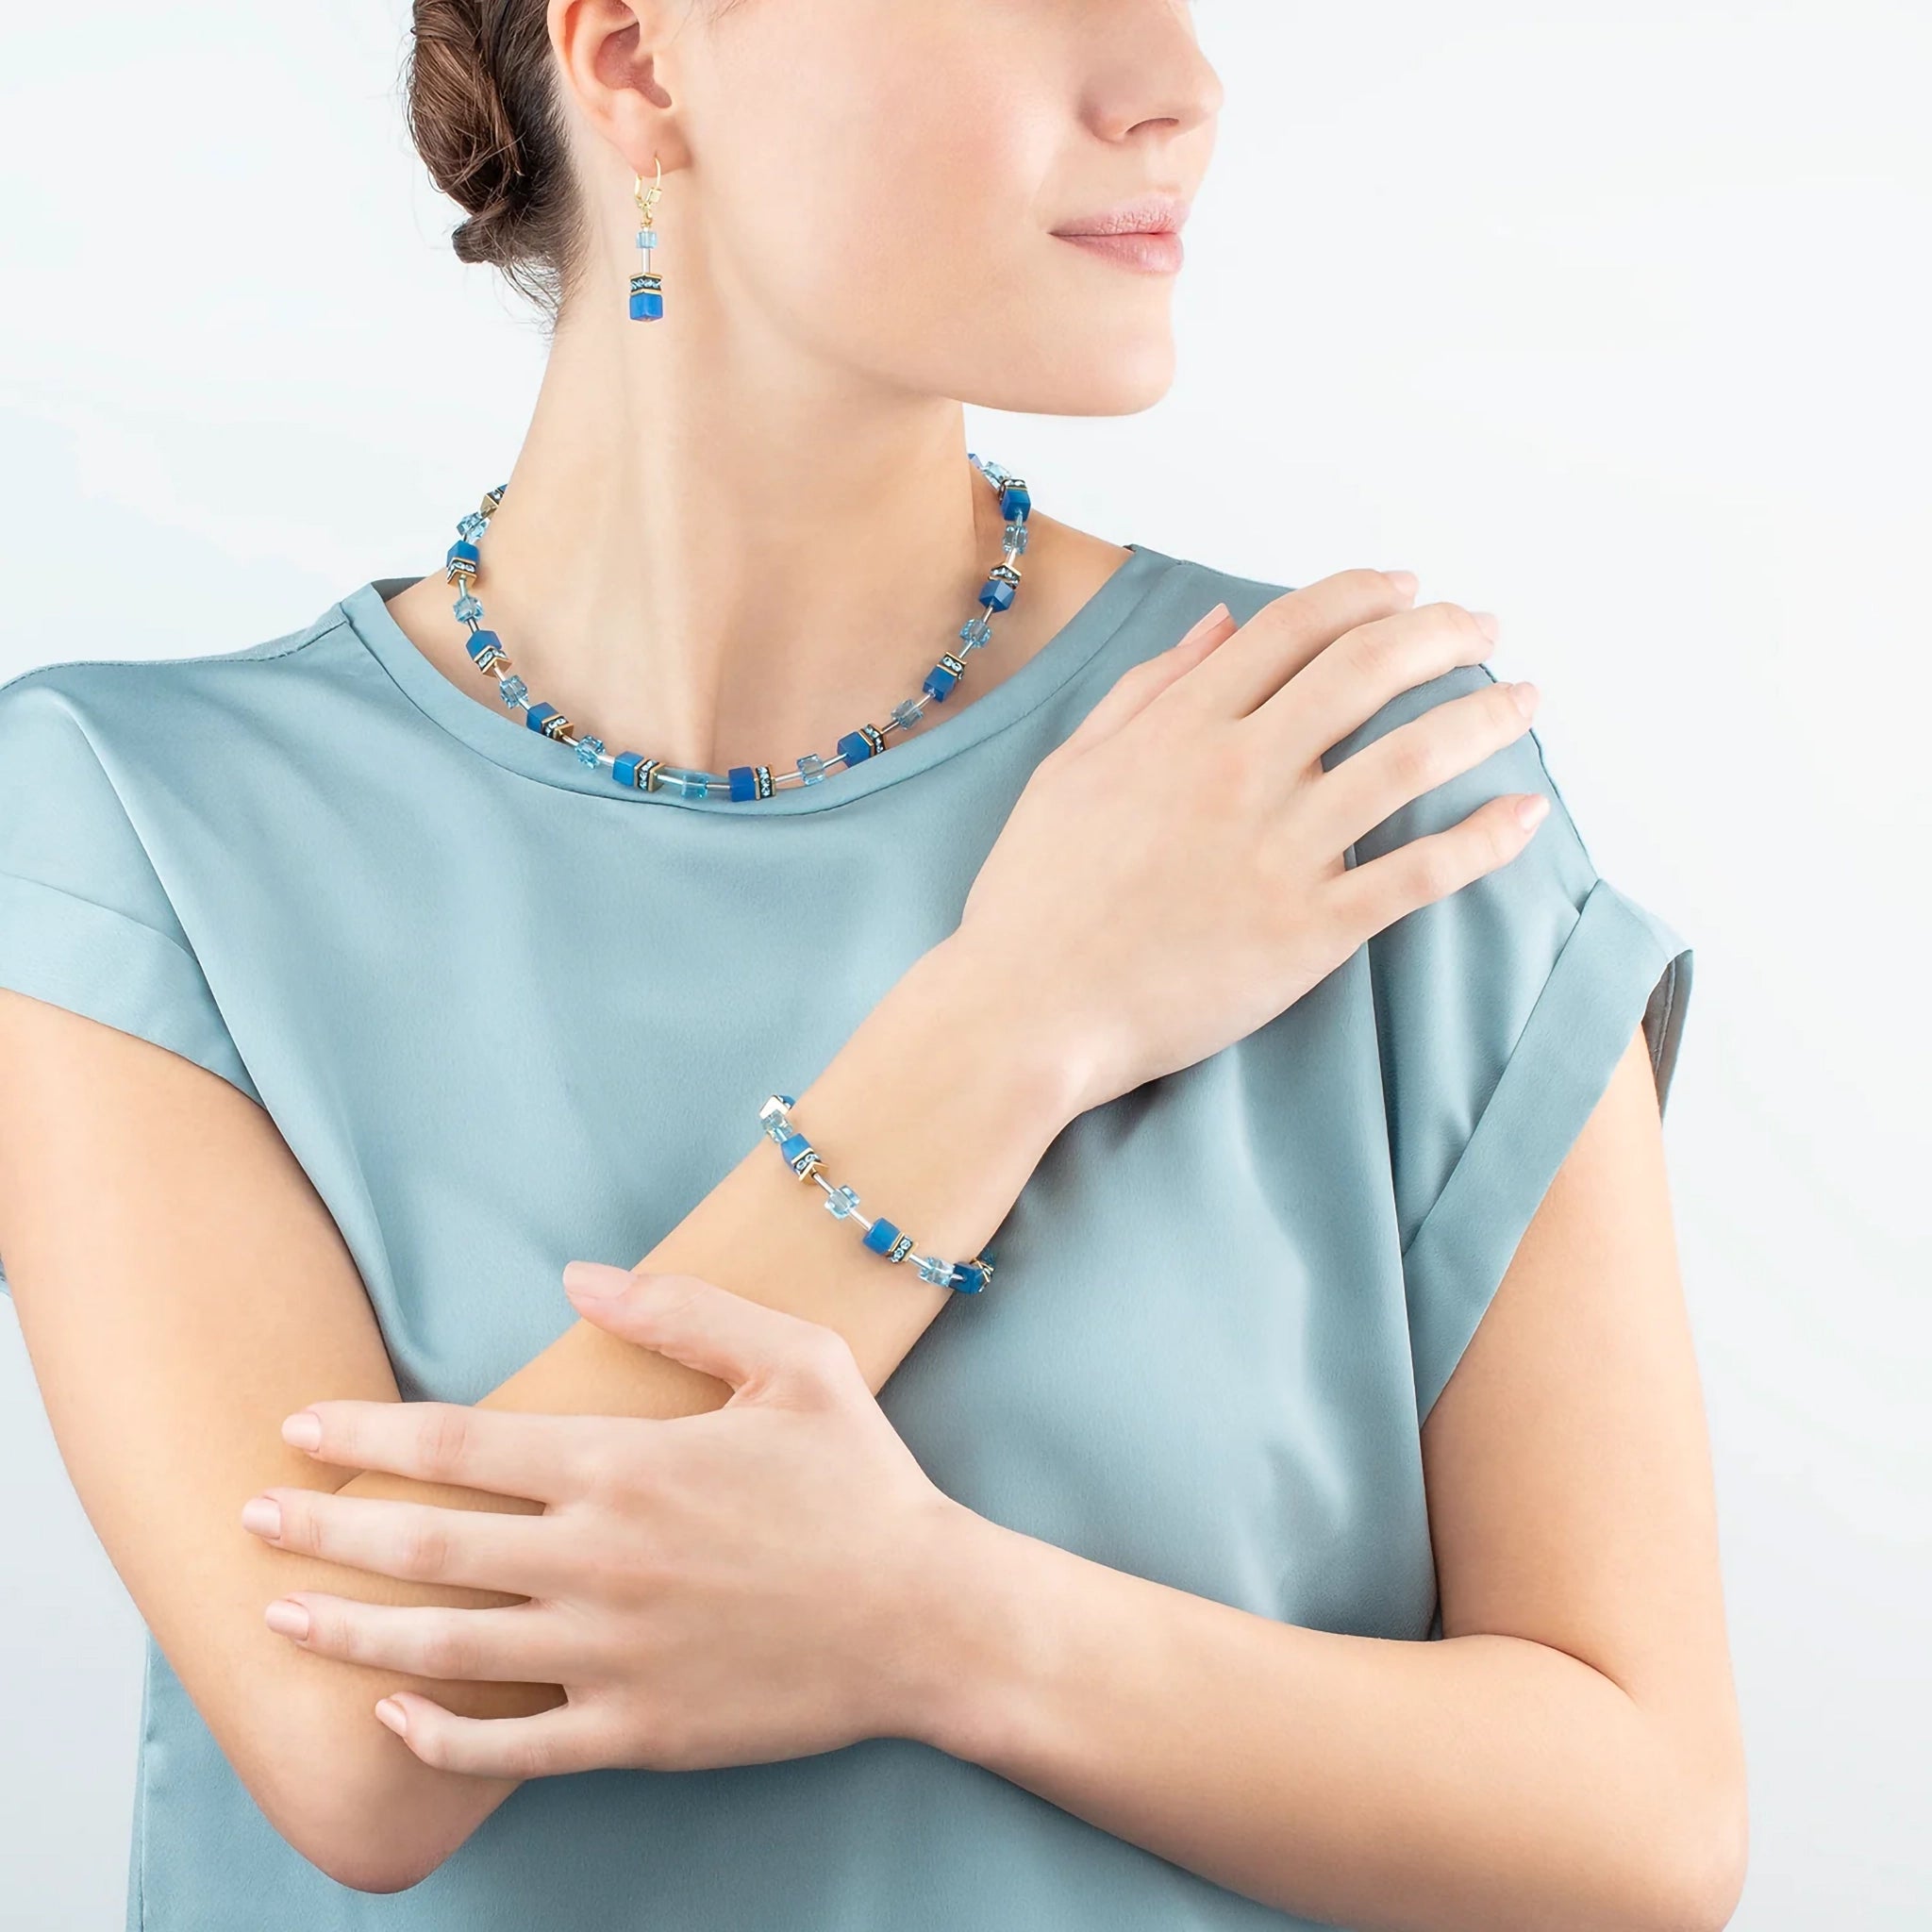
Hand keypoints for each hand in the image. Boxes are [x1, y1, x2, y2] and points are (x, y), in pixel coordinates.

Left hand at [239, 1264, 965, 1777]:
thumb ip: (682, 1312)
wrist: (926, 1618)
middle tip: (250, 1520)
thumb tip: (577, 1278)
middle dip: (324, 1529)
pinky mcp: (638, 1729)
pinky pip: (512, 1742)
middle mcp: (599, 1561)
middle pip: (427, 1545)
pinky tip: (391, 1715)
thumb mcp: (793, 1361)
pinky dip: (440, 1733)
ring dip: (351, 1627)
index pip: (461, 1443)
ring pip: (447, 1645)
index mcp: (626, 1466)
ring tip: (279, 1613)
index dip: (368, 1431)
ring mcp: (611, 1654)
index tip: (299, 1426)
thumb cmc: (861, 1480)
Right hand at [952, 570, 1545, 1114]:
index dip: (1364, 594)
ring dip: (1483, 718)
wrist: (1027, 1014)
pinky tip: (1525, 815)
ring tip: (1525, 702)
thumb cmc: (1033, 901)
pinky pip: (1418, 874)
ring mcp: (1279, 852)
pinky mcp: (1309, 932)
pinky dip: (1483, 839)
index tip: (1408, 588)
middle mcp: (1238, 773)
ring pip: (1411, 759)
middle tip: (1484, 630)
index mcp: (1180, 729)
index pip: (1293, 628)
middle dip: (1443, 634)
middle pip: (1368, 671)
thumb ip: (1145, 691)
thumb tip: (1217, 626)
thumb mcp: (1068, 771)